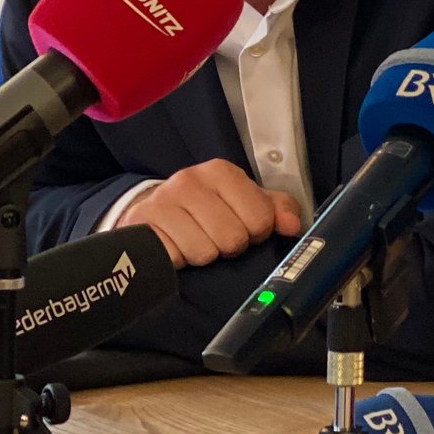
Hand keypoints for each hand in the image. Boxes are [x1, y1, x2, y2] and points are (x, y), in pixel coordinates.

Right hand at [120, 159, 303, 268]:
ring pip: (204, 252)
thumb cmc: (205, 207)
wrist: (153, 208)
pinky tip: (176, 247)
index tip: (245, 229)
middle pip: (232, 238)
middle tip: (217, 238)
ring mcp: (162, 202)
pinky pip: (174, 259)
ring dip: (202, 255)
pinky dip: (178, 261)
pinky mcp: (141, 225)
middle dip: (228, 247)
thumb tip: (292, 226)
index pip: (259, 218)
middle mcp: (189, 181)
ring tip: (195, 242)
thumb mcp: (243, 200)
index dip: (257, 233)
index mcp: (220, 172)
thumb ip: (276, 209)